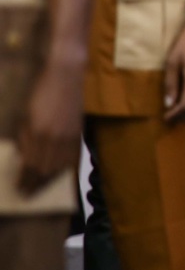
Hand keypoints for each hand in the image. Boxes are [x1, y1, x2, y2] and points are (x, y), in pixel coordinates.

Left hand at [15, 58, 82, 194]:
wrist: (68, 75)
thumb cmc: (42, 91)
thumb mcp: (26, 114)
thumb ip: (25, 137)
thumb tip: (23, 156)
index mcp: (37, 133)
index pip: (30, 165)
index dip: (24, 180)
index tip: (19, 190)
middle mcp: (53, 139)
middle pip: (44, 170)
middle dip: (35, 184)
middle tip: (27, 193)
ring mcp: (68, 136)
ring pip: (59, 166)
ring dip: (49, 180)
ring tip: (41, 187)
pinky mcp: (79, 133)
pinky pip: (71, 157)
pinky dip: (63, 168)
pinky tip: (57, 172)